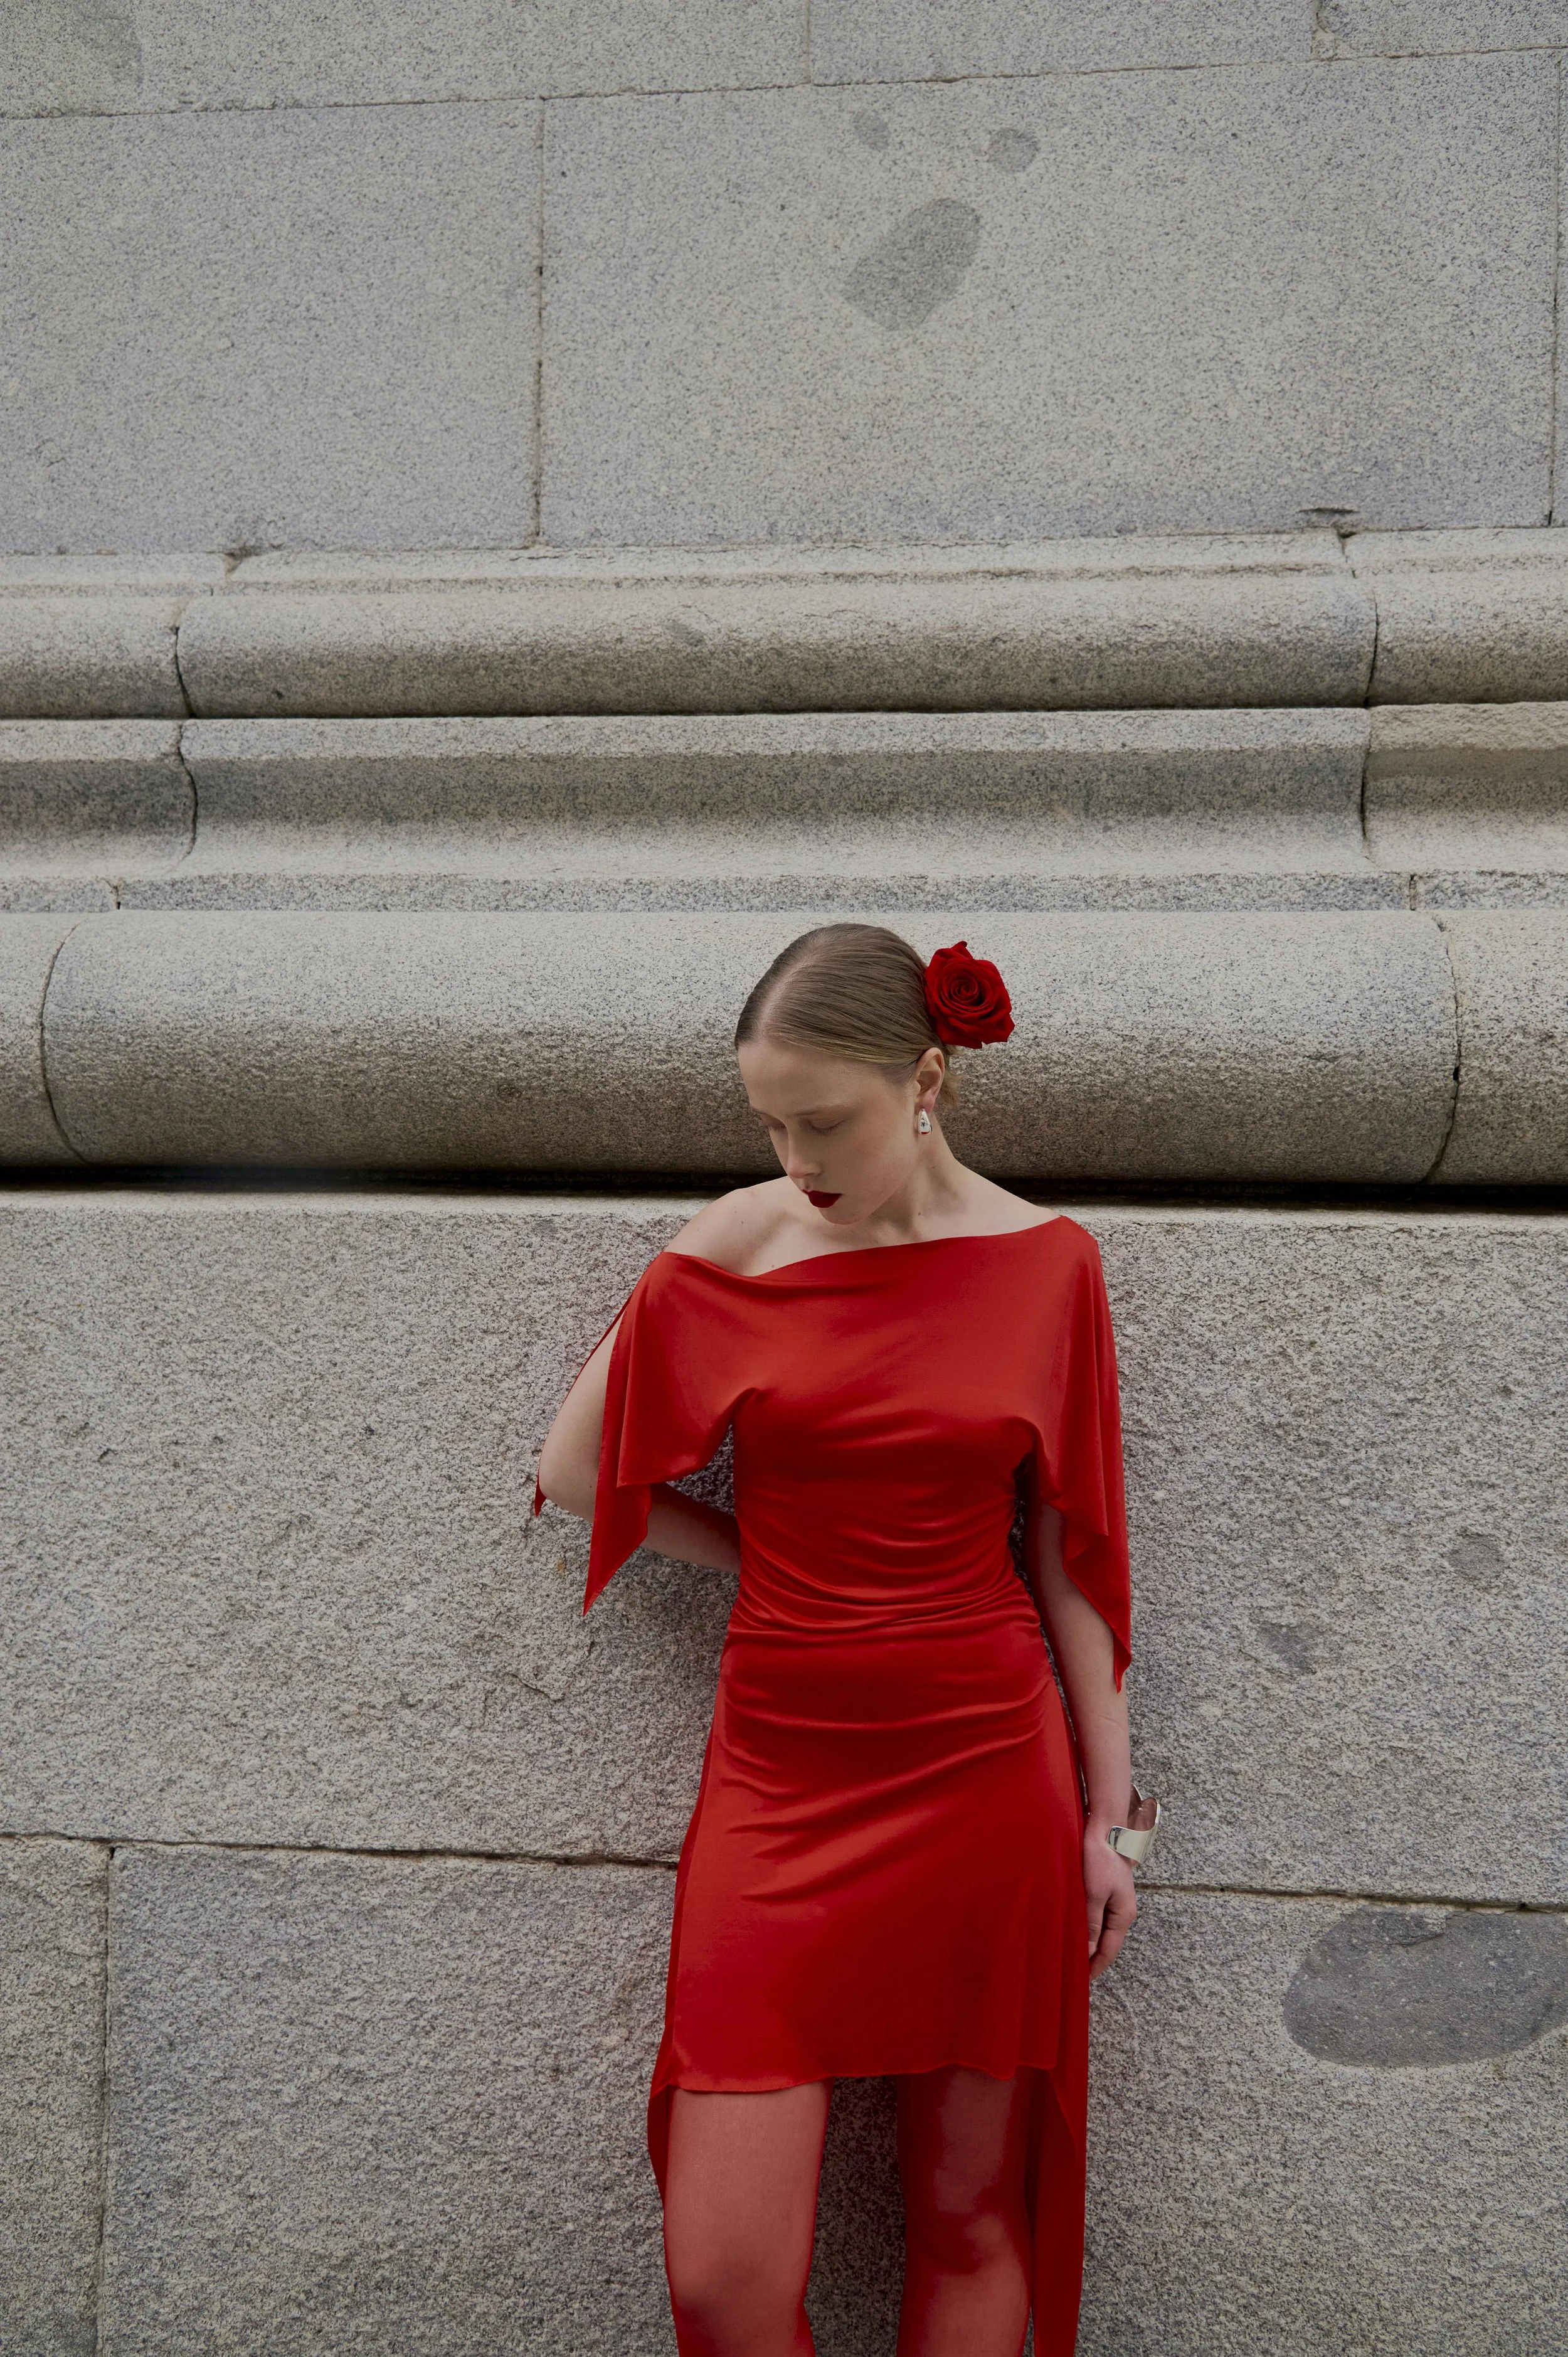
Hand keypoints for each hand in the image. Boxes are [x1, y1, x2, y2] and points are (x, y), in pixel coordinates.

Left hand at [1082, 1823, 1137, 1980]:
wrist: (1105, 1829)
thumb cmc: (1099, 1859)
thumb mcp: (1093, 1894)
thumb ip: (1091, 1924)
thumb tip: (1088, 1952)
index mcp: (1124, 1915)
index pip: (1109, 1950)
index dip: (1096, 1967)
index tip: (1082, 1982)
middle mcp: (1123, 1911)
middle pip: (1108, 1943)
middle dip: (1093, 1959)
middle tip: (1074, 1975)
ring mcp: (1116, 1902)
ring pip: (1102, 1931)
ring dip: (1090, 1944)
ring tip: (1073, 1958)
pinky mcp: (1107, 1892)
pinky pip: (1098, 1918)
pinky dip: (1088, 1929)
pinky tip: (1076, 1932)